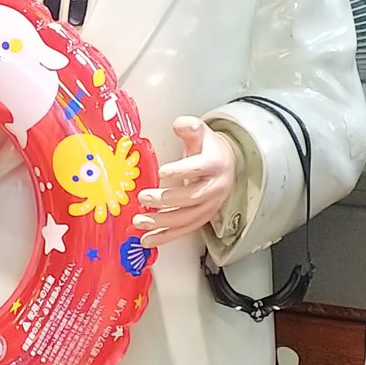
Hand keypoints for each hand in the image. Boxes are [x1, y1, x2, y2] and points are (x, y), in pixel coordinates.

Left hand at [134, 117, 237, 247]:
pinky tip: (147, 240)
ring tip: (139, 221)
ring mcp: (208, 207)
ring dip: (161, 223)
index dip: (181, 171)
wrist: (226, 166)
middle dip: (165, 200)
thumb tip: (179, 125)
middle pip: (191, 198)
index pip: (198, 168)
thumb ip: (190, 127)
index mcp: (214, 164)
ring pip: (186, 219)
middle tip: (143, 198)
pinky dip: (164, 237)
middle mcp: (214, 188)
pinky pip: (183, 231)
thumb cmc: (209, 150)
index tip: (162, 171)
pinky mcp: (201, 219)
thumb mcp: (201, 132)